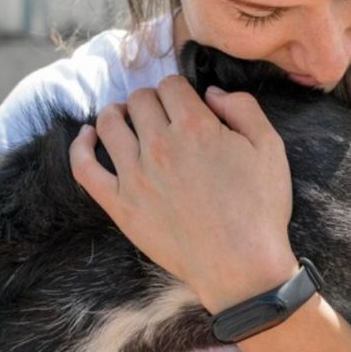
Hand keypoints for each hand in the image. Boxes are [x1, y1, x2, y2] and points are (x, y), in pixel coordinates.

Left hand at [70, 75, 297, 312]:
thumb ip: (243, 108)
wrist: (241, 266)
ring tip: (125, 119)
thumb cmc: (260, 209)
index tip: (184, 104)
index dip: (179, 91)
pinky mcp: (119, 205)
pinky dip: (80, 146)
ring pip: (109, 123)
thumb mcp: (269, 148)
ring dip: (117, 113)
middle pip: (140, 100)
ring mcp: (134, 176)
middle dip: (152, 101)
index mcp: (196, 127)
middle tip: (161, 117)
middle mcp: (160, 145)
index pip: (171, 85)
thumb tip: (211, 92)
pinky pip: (84, 167)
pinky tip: (86, 136)